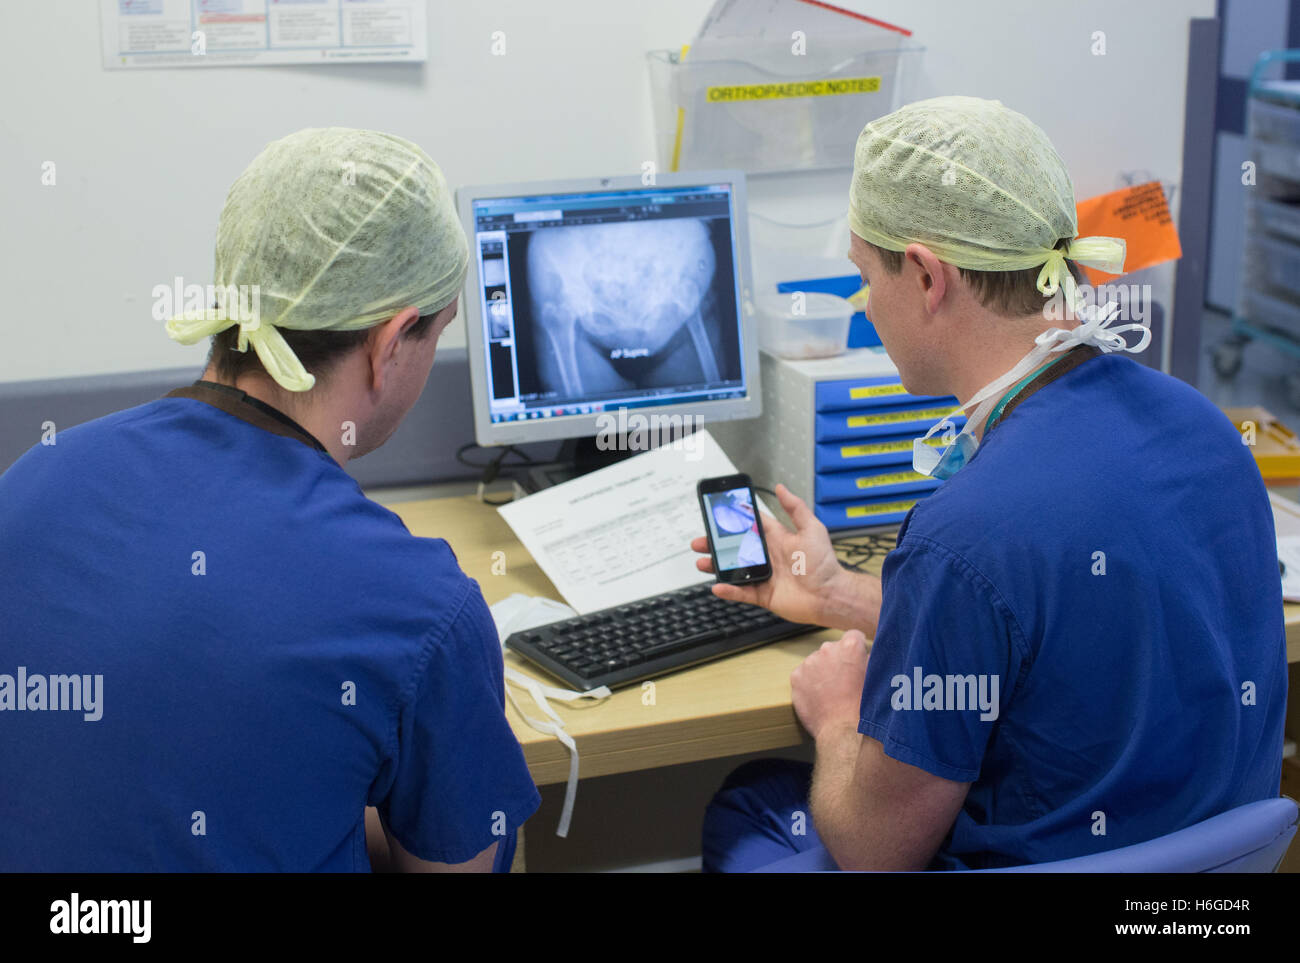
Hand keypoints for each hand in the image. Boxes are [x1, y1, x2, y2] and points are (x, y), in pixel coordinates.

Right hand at [691, 483, 852, 626]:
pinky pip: (742, 592)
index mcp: (777, 539)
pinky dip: (729, 590)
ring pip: (734, 570)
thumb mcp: (811, 528)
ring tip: (703, 562)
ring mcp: (764, 576)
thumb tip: (782, 488)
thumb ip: (795, 508)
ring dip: (717, 566)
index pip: (750, 526)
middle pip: (736, 548)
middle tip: (700, 541)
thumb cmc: (824, 564)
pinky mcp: (764, 595)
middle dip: (717, 544)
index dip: (734, 520)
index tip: (717, 514)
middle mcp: (768, 556)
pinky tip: (718, 586)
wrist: (830, 595)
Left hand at [790, 631, 869, 741]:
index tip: (858, 662)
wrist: (845, 731)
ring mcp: (810, 662)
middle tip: (845, 681)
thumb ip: (872, 659)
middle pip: (833, 648)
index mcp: (850, 645)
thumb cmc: (866, 707)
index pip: (854, 636)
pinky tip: (820, 697)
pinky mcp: (796, 677)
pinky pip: (803, 675)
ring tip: (832, 692)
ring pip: (817, 662)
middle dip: (838, 660)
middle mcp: (827, 649)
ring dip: (823, 672)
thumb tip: (868, 655)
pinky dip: (809, 683)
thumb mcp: (879, 677)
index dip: (857, 650)